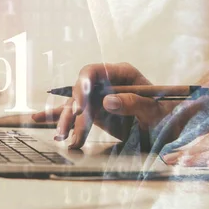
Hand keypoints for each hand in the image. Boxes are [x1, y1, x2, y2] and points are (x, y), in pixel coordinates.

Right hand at [32, 63, 171, 148]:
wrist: (173, 130)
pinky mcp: (95, 113)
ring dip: (66, 122)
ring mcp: (99, 98)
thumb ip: (134, 103)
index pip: (93, 72)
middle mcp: (107, 83)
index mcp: (123, 74)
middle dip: (72, 110)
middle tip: (69, 129)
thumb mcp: (156, 111)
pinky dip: (58, 118)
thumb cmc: (169, 116)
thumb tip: (107, 101)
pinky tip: (36, 120)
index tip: (80, 106)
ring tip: (62, 137)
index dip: (82, 85)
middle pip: (80, 91)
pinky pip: (73, 115)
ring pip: (75, 107)